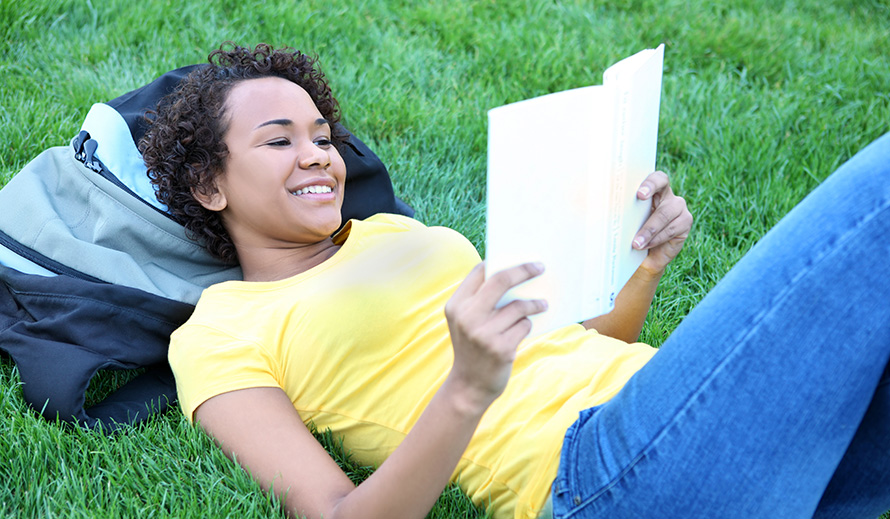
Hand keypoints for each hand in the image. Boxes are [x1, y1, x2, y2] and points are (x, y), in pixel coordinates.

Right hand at [444, 262, 547, 411]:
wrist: (468, 386)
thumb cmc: (472, 347)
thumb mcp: (465, 321)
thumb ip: (480, 300)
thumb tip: (513, 274)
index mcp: (456, 305)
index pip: (480, 272)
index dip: (500, 262)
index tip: (518, 259)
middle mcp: (467, 316)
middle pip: (500, 280)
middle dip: (523, 270)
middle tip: (539, 267)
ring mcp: (483, 333)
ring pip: (518, 306)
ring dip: (532, 305)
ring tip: (542, 305)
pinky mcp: (500, 348)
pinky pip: (524, 326)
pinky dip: (527, 325)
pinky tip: (523, 331)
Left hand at [632, 171, 692, 274]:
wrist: (648, 254)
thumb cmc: (634, 233)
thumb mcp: (627, 221)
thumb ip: (622, 213)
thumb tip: (603, 209)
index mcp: (654, 190)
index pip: (656, 178)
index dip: (649, 183)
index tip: (639, 194)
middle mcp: (668, 195)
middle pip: (662, 188)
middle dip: (648, 195)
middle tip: (636, 206)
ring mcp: (679, 208)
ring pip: (665, 214)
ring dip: (648, 229)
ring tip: (636, 243)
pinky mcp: (685, 222)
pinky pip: (671, 229)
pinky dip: (656, 239)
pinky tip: (646, 245)